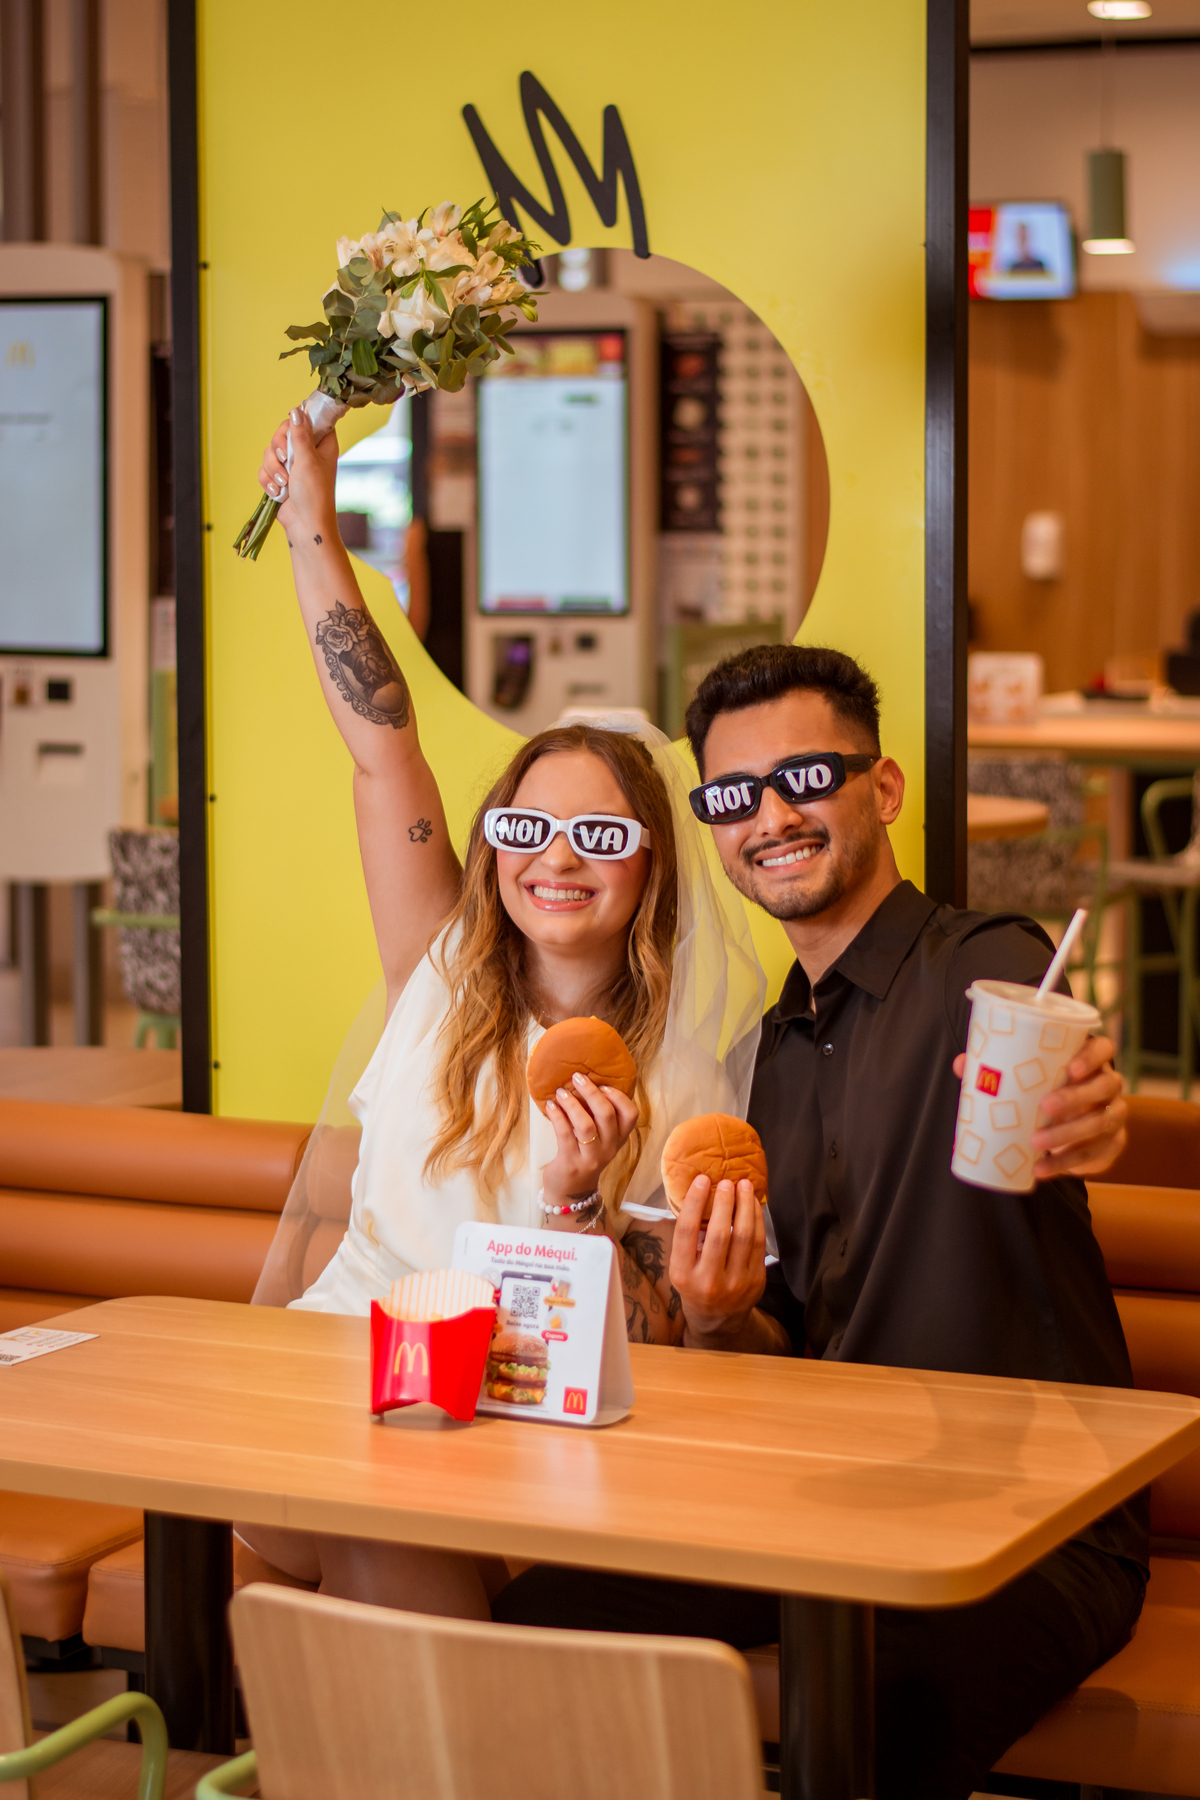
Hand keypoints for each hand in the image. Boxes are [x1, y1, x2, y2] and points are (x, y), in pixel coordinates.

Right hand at [256, 407, 338, 541]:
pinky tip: (277, 492)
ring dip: (273, 469)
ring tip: (284, 484)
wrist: (305, 525)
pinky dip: (268, 480)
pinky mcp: (279, 477)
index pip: (309, 418)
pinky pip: (264, 469)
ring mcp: (292, 465)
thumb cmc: (314, 494)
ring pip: (270, 451)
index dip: (297, 422)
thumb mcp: (308, 460)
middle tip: (286, 460)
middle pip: (283, 432)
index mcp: (322, 443)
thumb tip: (296, 410)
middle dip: (278, 449)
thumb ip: (300, 434)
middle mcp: (307, 451)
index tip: (293, 433)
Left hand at [542, 1073, 638, 1214]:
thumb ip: (598, 1118)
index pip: (631, 1115)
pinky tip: (550, 1105)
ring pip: (585, 1124)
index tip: (603, 1084)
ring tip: (561, 1092)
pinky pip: (564, 1133)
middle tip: (577, 1077)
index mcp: (619, 1139)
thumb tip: (585, 1083)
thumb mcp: (600, 1140)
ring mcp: (591, 1157)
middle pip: (607, 1114)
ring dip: (571, 1103)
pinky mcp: (571, 1162)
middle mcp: (609, 1148)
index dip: (618, 1097)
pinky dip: (557, 1115)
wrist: (571, 1192)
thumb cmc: (584, 1156)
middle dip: (591, 1092)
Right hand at [669, 1176, 765, 1343]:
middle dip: (724, 1202)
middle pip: (719, 1234)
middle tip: (727, 1181)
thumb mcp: (681, 1267)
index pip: (686, 1232)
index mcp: (683, 1275)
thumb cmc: (695, 1285)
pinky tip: (753, 1205)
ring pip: (744, 1237)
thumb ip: (688, 1239)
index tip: (702, 1180)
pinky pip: (758, 1244)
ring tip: (744, 1186)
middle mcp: (708, 1281)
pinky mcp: (756, 1282)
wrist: (717, 1320)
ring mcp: (735, 1283)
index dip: (694, 1202)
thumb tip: (700, 1194)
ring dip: (745, 1206)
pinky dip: (757, 1220)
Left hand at [952, 1033, 1127, 1179]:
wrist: (1064, 1131)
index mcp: (1089, 1061)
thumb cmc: (1040, 1092)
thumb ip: (997, 1069)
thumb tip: (962, 1063)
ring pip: (1102, 1122)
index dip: (1092, 1056)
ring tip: (1036, 1143)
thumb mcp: (1024, 1080)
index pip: (1104, 1049)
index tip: (1071, 1068)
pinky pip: (1096, 1153)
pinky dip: (1068, 1163)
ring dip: (1068, 1133)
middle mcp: (1108, 1084)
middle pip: (1105, 1085)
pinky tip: (1043, 1169)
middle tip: (1045, 1107)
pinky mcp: (1112, 1143)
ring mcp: (1114, 1114)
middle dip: (1075, 1097)